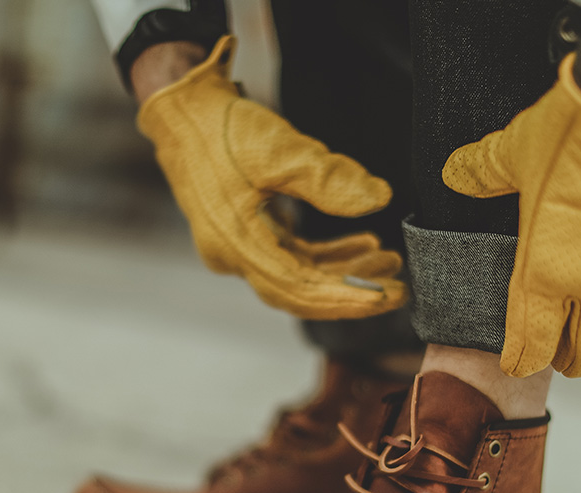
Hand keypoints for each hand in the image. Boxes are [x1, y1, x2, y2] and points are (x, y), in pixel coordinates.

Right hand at [137, 36, 406, 319]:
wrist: (182, 108)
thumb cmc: (221, 127)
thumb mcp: (278, 148)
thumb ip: (329, 178)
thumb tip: (380, 199)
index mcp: (235, 243)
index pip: (298, 288)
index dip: (345, 296)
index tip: (386, 295)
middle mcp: (233, 256)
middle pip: (300, 293)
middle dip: (350, 292)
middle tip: (398, 291)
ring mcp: (239, 249)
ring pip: (300, 277)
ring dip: (344, 271)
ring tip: (389, 261)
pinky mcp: (249, 237)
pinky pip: (293, 258)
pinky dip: (328, 255)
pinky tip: (363, 245)